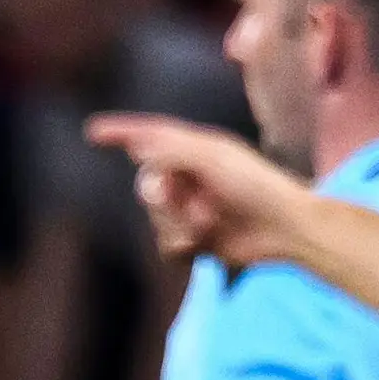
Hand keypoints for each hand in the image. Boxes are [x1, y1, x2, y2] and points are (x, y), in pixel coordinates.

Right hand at [85, 113, 318, 268]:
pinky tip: (206, 242)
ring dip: (177, 224)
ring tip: (209, 222)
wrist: (285, 228)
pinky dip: (183, 246)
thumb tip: (138, 148)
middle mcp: (191, 178)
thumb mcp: (213, 158)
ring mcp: (192, 210)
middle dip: (160, 197)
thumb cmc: (256, 185)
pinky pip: (167, 246)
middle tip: (179, 197)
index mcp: (195, 150)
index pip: (150, 137)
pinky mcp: (198, 241)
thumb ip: (172, 149)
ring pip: (155, 221)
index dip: (121, 133)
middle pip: (146, 185)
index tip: (93, 132)